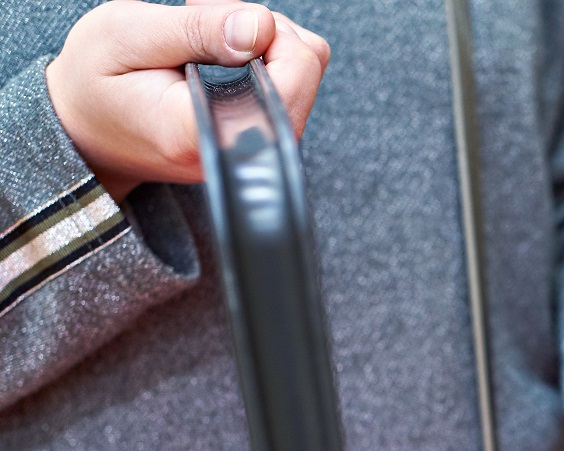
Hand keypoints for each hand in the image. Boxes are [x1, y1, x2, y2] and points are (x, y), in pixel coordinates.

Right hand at [47, 0, 330, 201]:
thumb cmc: (97, 80)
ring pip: (306, 71)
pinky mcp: (262, 140)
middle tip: (205, 20)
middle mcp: (244, 151)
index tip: (212, 18)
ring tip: (210, 39)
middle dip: (264, 27)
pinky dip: (264, 56)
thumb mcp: (127, 34)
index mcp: (206, 131)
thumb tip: (262, 27)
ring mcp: (258, 149)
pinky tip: (222, 55)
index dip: (267, 32)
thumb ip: (197, 32)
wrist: (87, 127)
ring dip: (265, 39)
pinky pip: (292, 84)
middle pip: (307, 67)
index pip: (290, 78)